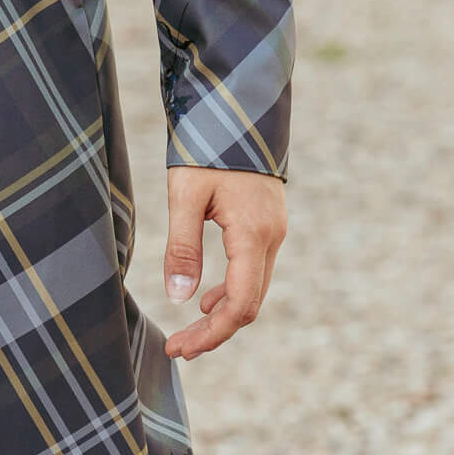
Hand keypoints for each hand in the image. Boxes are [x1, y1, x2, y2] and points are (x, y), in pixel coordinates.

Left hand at [161, 165, 286, 361]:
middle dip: (215, 332)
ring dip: (223, 314)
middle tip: (179, 347)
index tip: (179, 349)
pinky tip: (207, 295)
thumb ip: (182, 246)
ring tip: (189, 328)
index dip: (210, 335)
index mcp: (252, 235)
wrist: (238, 105)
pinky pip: (255, 270)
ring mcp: (274, 229)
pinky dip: (232, 290)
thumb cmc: (207, 146)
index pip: (238, 306)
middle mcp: (271, 237)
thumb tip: (180, 299)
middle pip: (249, 304)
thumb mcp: (185, 193)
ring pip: (254, 288)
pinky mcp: (268, 222)